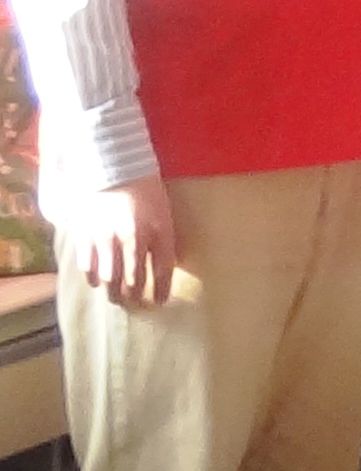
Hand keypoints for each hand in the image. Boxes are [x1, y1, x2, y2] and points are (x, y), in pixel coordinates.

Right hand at [57, 175, 179, 308]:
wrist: (113, 168)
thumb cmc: (145, 191)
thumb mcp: (164, 214)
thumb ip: (164, 240)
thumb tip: (165, 265)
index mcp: (157, 232)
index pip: (162, 270)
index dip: (162, 290)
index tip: (160, 301)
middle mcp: (131, 239)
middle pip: (133, 280)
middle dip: (136, 296)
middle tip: (136, 302)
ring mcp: (106, 239)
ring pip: (109, 279)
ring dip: (114, 292)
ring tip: (117, 297)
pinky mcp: (85, 236)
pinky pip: (87, 267)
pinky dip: (93, 279)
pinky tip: (97, 282)